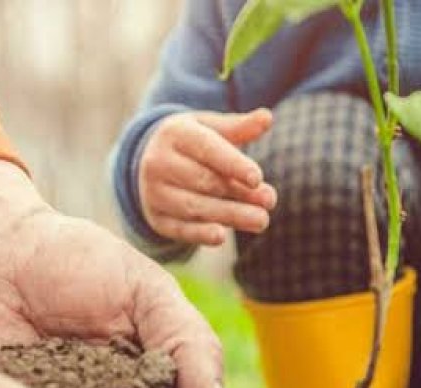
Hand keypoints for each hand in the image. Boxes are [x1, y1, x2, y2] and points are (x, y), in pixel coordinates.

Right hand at [138, 109, 277, 244]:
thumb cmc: (192, 143)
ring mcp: (154, 192)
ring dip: (229, 215)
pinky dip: (200, 234)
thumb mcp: (210, 129)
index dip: (233, 164)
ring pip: (194, 206)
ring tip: (261, 221)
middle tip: (270, 202)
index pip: (207, 149)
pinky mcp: (157, 218)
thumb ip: (239, 127)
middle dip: (239, 193)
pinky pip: (179, 229)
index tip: (257, 178)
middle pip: (204, 181)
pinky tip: (221, 237)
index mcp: (175, 134)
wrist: (151, 162)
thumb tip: (267, 117)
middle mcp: (159, 162)